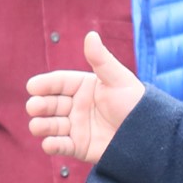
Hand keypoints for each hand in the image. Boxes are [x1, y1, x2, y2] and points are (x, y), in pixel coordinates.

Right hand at [25, 30, 144, 166]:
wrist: (149, 136)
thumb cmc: (135, 104)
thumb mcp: (118, 79)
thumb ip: (101, 59)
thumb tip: (90, 35)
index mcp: (84, 87)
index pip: (59, 83)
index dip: (45, 84)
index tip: (33, 87)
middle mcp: (76, 106)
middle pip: (50, 104)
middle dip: (39, 105)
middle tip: (35, 106)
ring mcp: (76, 127)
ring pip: (50, 125)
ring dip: (41, 125)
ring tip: (38, 126)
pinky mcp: (78, 147)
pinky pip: (60, 146)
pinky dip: (51, 145)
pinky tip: (49, 143)